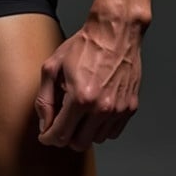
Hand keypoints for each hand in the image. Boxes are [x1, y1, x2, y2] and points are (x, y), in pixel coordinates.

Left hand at [34, 17, 140, 150]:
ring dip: (84, 132)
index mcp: (80, 98)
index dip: (48, 138)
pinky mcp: (130, 108)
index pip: (60, 135)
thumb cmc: (85, 45)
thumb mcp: (53, 66)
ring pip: (96, 140)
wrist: (114, 32)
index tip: (45, 135)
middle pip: (79, 143)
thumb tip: (44, 123)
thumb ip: (45, 98)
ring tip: (78, 113)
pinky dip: (101, 128)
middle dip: (65, 137)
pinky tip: (94, 112)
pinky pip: (113, 132)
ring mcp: (118, 110)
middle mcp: (101, 108)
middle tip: (60, 124)